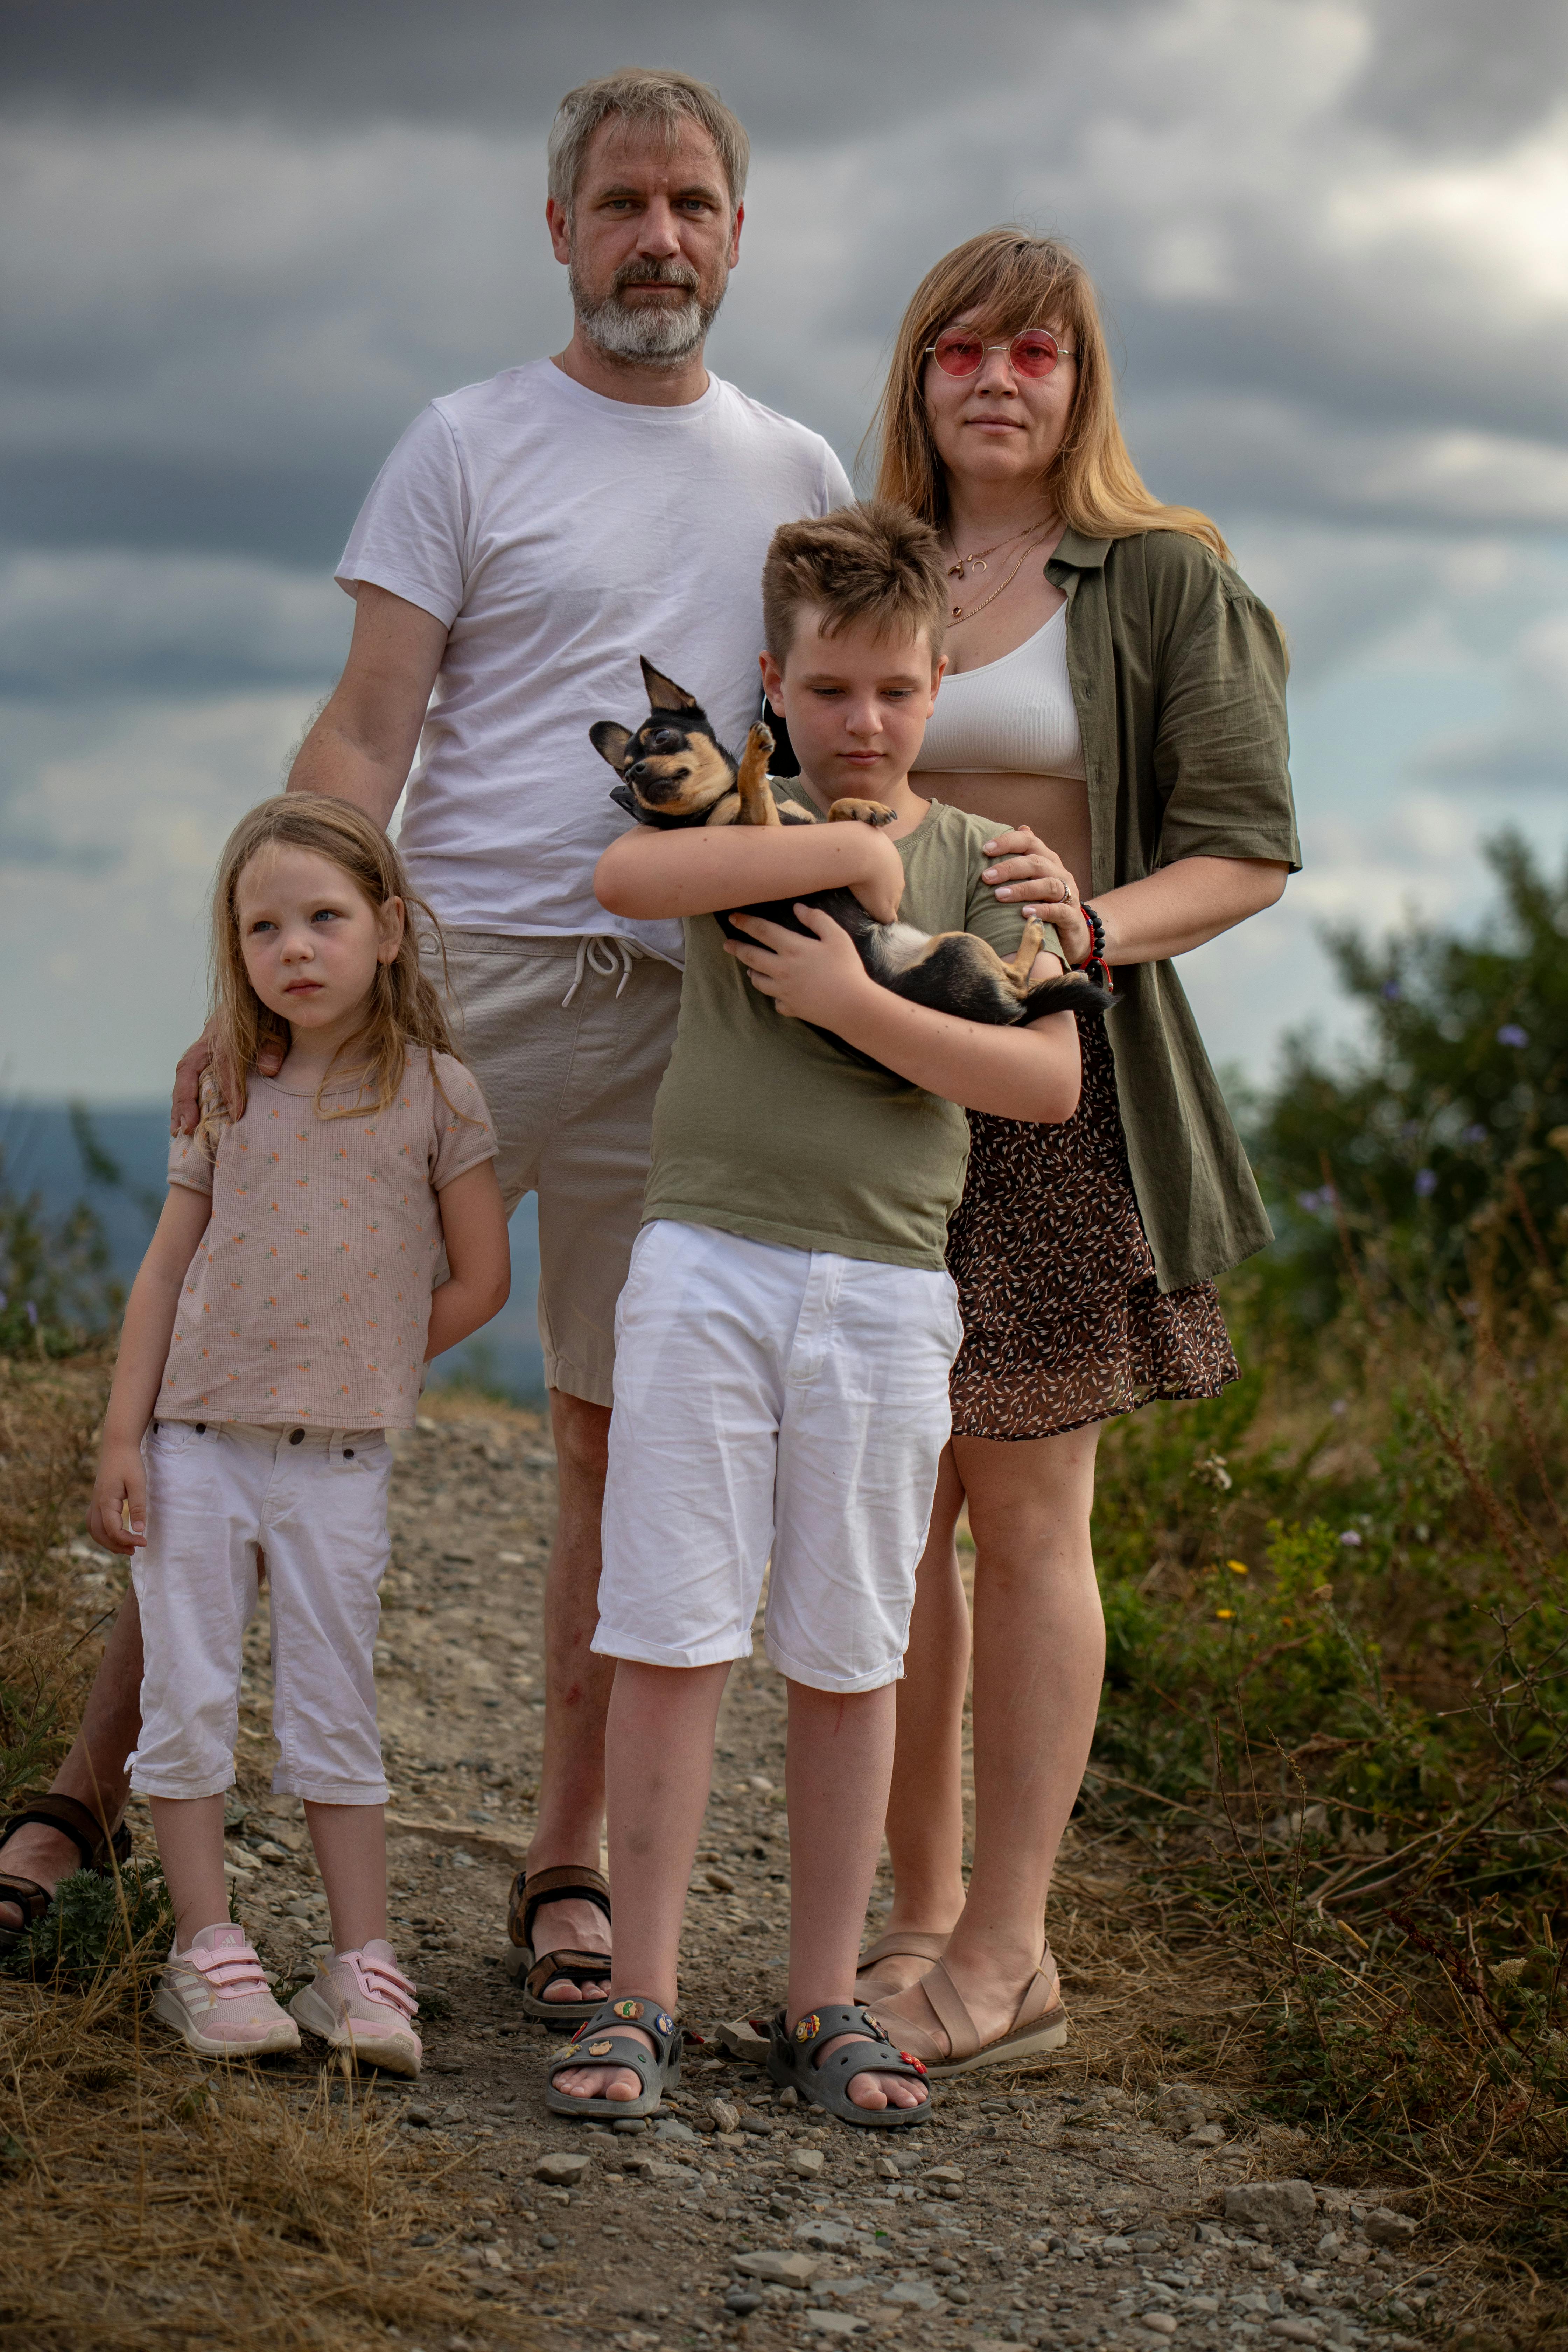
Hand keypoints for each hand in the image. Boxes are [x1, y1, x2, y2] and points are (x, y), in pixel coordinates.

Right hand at [89, 1440, 147, 1554]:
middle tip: (135, 1550)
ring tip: (125, 1547)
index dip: (128, 1540)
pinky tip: (115, 1534)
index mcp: (106, 1502)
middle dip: (116, 1546)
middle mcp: (97, 1503)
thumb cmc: (129, 1462)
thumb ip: (138, 1507)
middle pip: (100, 1534)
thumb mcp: (138, 1484)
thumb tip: (139, 1530)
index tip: (144, 1542)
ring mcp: (95, 1501)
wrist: (117, 1445)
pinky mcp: (97, 1498)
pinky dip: (102, 1532)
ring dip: (107, 1541)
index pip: (113, 1530)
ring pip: (94, 1529)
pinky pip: (94, 1521)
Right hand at [171, 1021, 284, 1133]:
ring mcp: (201, 1048)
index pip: (225, 1063)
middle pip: (189, 1069)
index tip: (236, 1114)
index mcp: (226, 1030)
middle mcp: (208, 1040)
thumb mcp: (276, 1024)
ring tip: (178, 1132)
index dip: (230, 1089)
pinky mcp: (200, 1056)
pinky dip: (182, 1100)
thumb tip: (269, 1069)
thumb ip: (272, 1045)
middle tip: (188, 1127)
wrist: (253, 995)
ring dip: (179, 1104)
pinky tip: (181, 1122)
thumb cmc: (266, 1012)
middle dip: (186, 1100)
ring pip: (183, 1076)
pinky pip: (186, 1079)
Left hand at [723, 906, 875, 1025]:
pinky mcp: (790, 1007)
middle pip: (751, 956)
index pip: (761, 930)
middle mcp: (781, 969)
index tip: (732, 917)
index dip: (745, 922)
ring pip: (758, 981)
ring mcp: (783, 990)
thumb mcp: (837, 937)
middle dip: (736, 948)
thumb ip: (817, 919)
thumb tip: (798, 907)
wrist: (851, 1006)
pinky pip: (776, 1001)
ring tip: (749, 969)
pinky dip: (774, 996)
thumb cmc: (847, 968)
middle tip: (727, 945)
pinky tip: (776, 994)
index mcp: (792, 948)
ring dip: (752, 972)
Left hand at [981, 827, 1090, 964]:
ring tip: (1000, 895)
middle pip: (1036, 863)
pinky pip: (1059, 911)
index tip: (985, 849)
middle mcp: (1059, 873)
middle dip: (1009, 868)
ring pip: (1048, 885)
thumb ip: (1026, 856)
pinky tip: (1024, 913)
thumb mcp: (1036, 878)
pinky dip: (1042, 910)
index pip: (1029, 842)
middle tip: (986, 877)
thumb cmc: (1046, 902)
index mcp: (1047, 860)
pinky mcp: (1071, 917)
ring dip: (1022, 889)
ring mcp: (1069, 894)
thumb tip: (1022, 827)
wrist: (1073, 931)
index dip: (1008, 842)